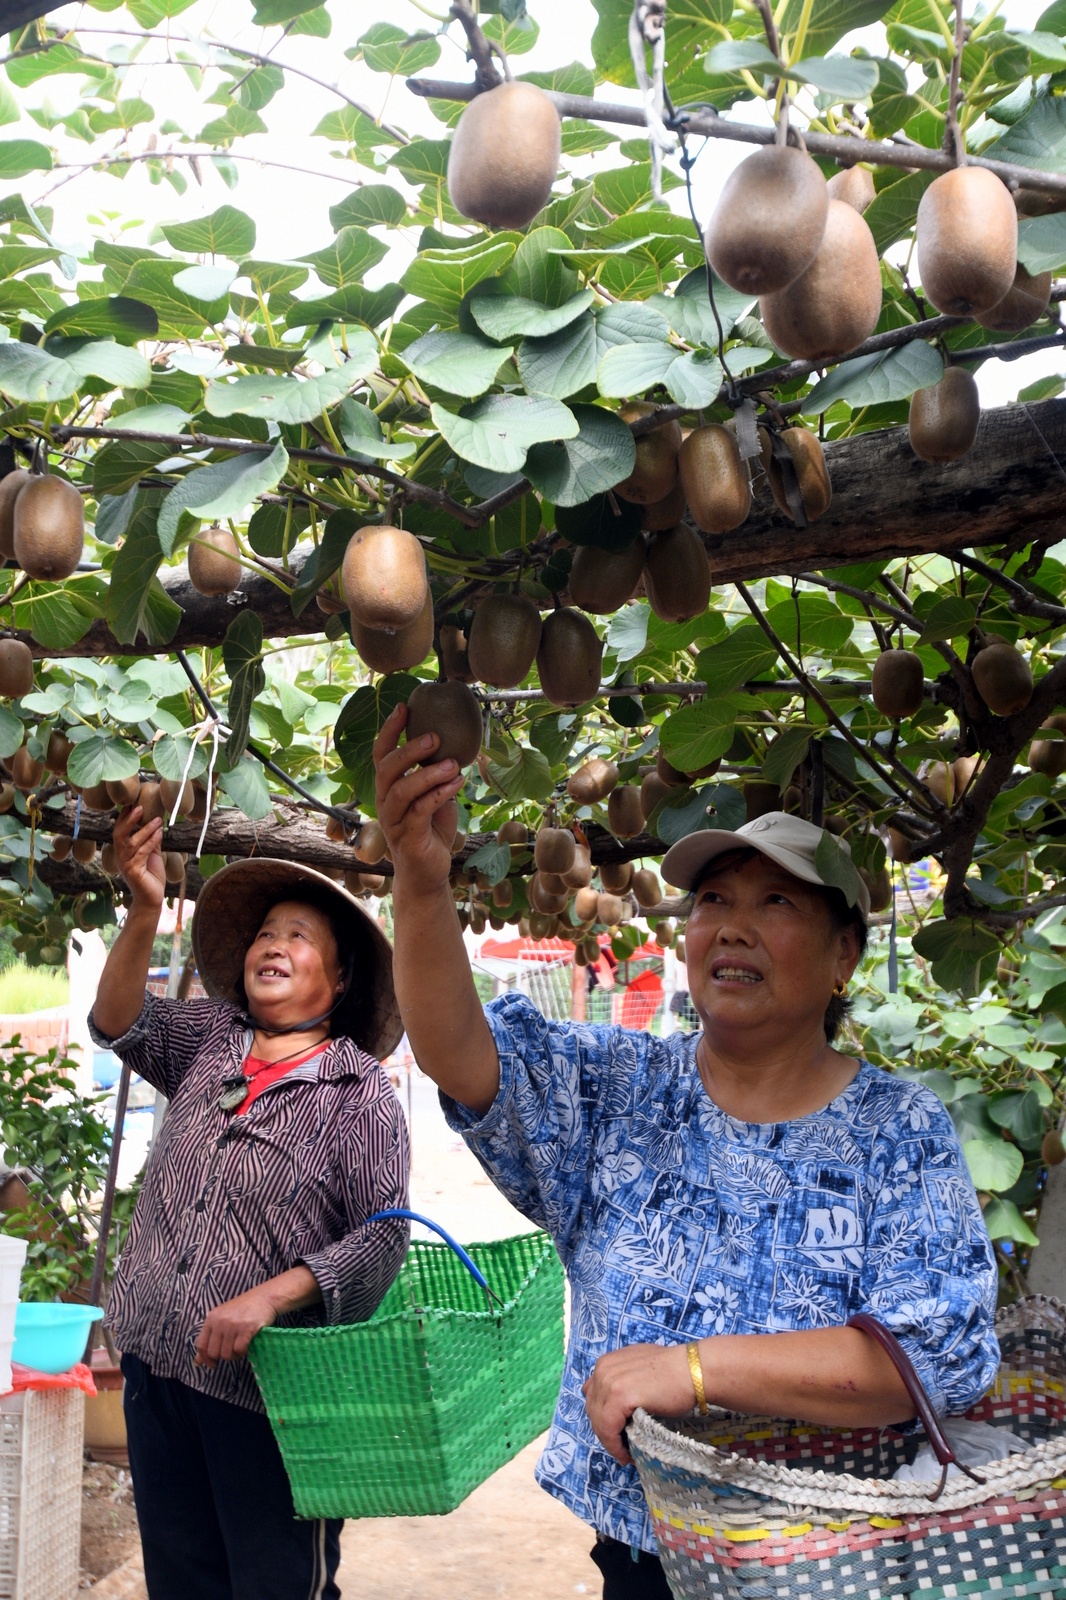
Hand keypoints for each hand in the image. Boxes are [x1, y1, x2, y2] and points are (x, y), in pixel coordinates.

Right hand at [112, 804, 164, 909]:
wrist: (151, 899)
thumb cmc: (151, 877)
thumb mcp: (152, 854)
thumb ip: (151, 840)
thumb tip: (156, 823)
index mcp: (122, 851)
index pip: (119, 831)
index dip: (124, 817)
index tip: (131, 803)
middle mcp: (120, 857)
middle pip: (119, 835)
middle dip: (129, 820)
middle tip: (140, 807)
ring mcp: (125, 864)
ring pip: (132, 843)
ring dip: (145, 830)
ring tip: (157, 819)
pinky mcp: (134, 871)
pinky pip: (142, 853)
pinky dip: (151, 842)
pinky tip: (159, 834)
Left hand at [194, 1285, 279, 1368]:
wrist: (264, 1297)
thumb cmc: (244, 1309)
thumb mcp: (223, 1318)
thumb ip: (210, 1337)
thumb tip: (198, 1362)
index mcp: (211, 1318)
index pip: (201, 1345)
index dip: (205, 1358)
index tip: (213, 1364)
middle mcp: (219, 1321)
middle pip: (214, 1353)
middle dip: (223, 1357)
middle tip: (232, 1352)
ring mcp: (232, 1325)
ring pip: (227, 1354)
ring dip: (235, 1355)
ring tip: (241, 1348)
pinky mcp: (246, 1328)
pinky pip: (239, 1350)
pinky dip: (243, 1352)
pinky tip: (247, 1346)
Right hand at [373, 703, 465, 895]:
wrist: (427, 872)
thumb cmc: (430, 831)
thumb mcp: (434, 796)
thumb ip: (436, 774)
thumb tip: (455, 745)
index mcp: (388, 788)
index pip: (381, 754)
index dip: (389, 730)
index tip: (404, 707)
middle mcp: (384, 802)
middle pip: (387, 768)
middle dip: (410, 749)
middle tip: (435, 737)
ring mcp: (393, 820)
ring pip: (402, 790)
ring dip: (428, 773)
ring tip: (453, 764)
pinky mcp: (406, 837)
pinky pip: (419, 811)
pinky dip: (439, 794)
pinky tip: (457, 783)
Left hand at [583, 1342, 697, 1465]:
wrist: (692, 1371)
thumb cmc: (673, 1372)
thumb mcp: (640, 1367)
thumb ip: (624, 1376)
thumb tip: (615, 1395)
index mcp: (606, 1362)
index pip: (593, 1397)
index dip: (603, 1417)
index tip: (616, 1432)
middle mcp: (603, 1369)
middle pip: (593, 1410)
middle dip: (605, 1431)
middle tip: (621, 1446)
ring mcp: (609, 1382)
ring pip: (599, 1422)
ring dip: (610, 1442)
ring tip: (625, 1454)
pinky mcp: (618, 1397)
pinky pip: (608, 1429)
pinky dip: (615, 1446)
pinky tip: (626, 1455)